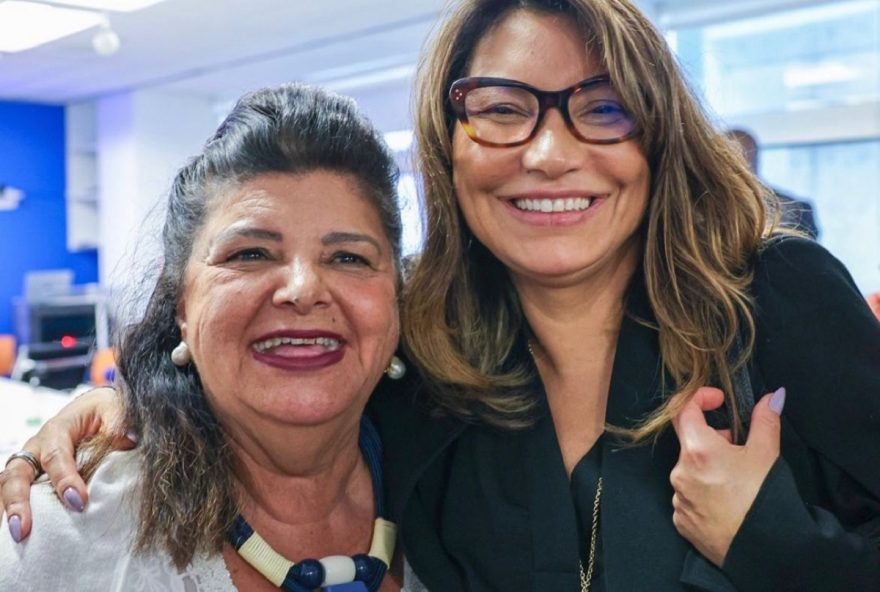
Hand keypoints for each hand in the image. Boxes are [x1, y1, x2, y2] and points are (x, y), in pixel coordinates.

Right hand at [0, 387, 133, 541]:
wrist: (99, 408)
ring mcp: (32, 462)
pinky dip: (10, 510)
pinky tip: (20, 533)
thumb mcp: (116, 411)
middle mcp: (37, 445)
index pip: (56, 455)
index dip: (65, 479)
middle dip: (18, 501)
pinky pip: (14, 493)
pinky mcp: (33, 476)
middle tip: (24, 529)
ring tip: (18, 536)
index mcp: (59, 428)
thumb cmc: (107, 411)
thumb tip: (131, 441)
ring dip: (9, 510)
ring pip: (9, 484)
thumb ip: (121, 426)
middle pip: (17, 473)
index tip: (79, 503)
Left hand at [670, 386, 784, 565]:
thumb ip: (765, 420)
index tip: (718, 399)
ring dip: (708, 466)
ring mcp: (678, 498)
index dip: (699, 397)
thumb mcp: (767, 454)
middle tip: (736, 445)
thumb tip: (771, 397)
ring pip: (689, 470)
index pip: (683, 409)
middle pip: (689, 442)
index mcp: (697, 450)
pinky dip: (704, 490)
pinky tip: (726, 500)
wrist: (763, 550)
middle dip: (712, 437)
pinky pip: (688, 495)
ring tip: (736, 477)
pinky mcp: (681, 520)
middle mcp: (680, 472)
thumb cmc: (763, 499)